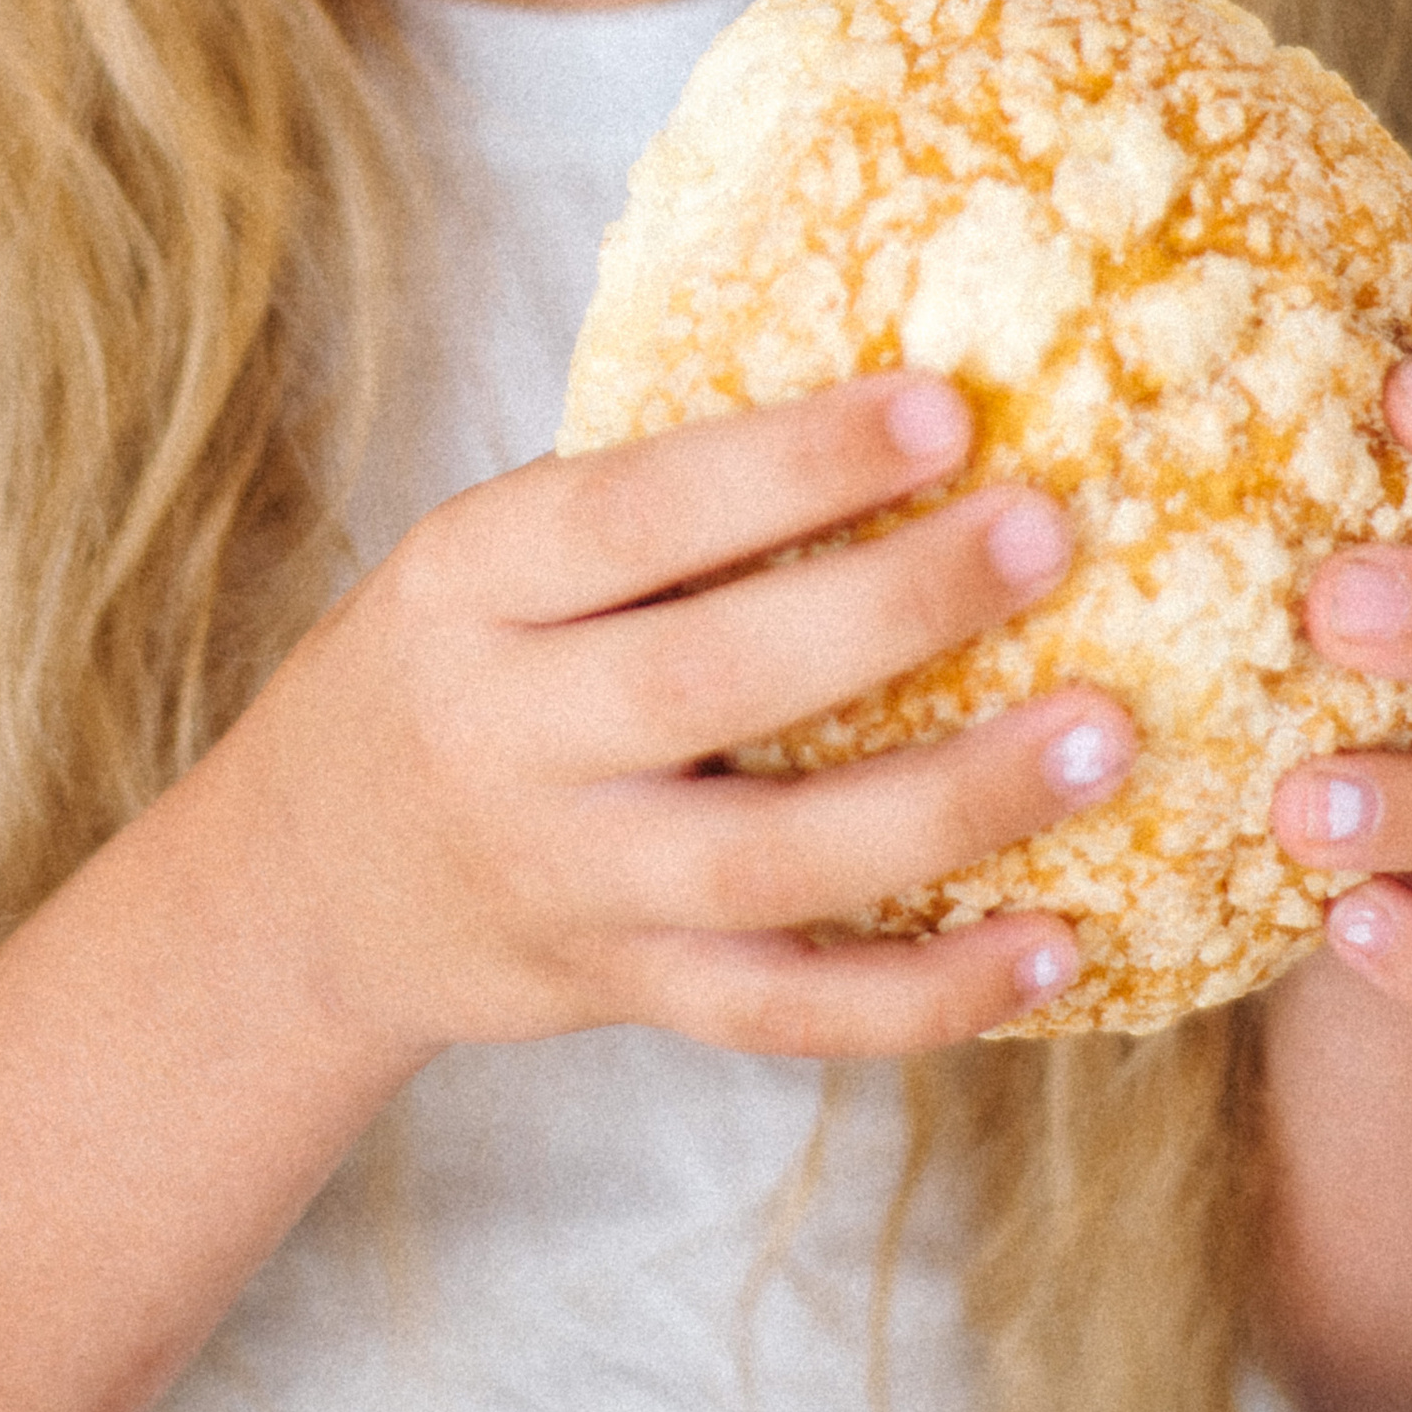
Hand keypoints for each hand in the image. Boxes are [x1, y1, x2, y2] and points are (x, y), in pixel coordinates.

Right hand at [211, 373, 1133, 1071]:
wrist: (306, 884)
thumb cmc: (460, 662)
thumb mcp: (495, 557)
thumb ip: (657, 510)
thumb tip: (917, 401)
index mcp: (469, 584)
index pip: (635, 512)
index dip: (791, 465)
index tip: (946, 404)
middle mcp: (505, 734)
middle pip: (712, 681)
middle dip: (894, 606)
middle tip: (1051, 534)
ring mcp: (569, 882)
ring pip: (770, 863)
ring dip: (951, 805)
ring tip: (1105, 738)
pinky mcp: (627, 990)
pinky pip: (786, 1009)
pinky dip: (927, 995)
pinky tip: (1057, 946)